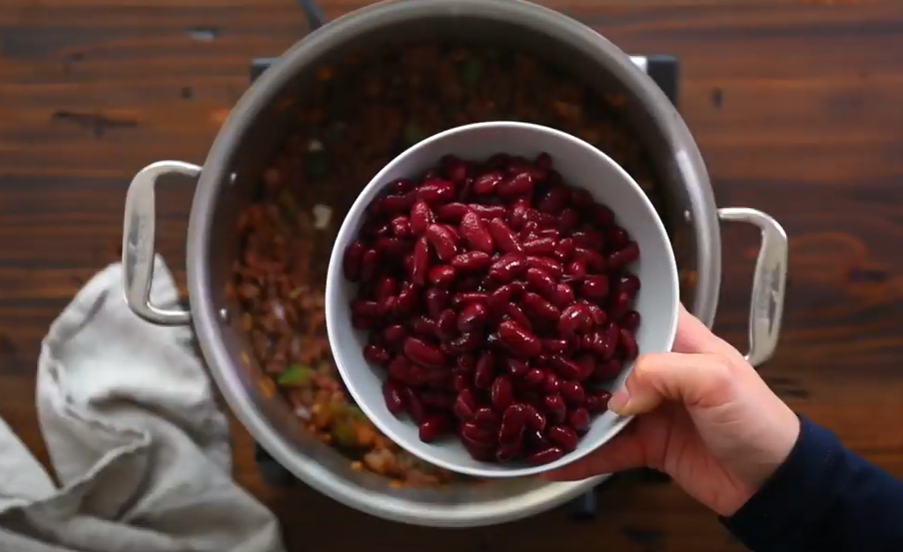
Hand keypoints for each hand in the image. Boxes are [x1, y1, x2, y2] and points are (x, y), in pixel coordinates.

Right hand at [545, 305, 799, 516]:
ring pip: (600, 405)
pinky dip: (582, 456)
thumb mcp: (716, 380)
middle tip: (532, 358)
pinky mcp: (647, 446)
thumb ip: (662, 372)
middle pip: (607, 359)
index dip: (604, 306)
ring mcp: (652, 409)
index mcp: (682, 340)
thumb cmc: (759, 420)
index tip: (564, 302)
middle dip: (573, 360)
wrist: (774, 484)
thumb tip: (617, 395)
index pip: (638, 311)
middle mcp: (662, 370)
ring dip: (571, 411)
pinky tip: (554, 462)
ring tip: (532, 411)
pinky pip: (607, 449)